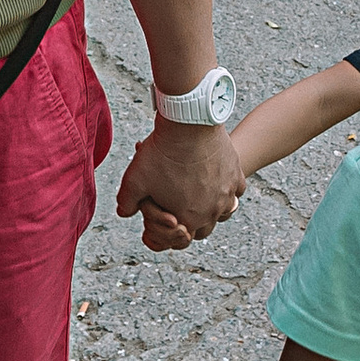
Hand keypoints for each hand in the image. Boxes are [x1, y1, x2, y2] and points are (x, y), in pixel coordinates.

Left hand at [115, 120, 242, 246]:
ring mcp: (228, 194)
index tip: (163, 210)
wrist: (189, 123)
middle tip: (179, 203)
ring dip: (211, 207)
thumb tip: (124, 212)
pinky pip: (235, 191)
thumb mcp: (134, 180)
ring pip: (223, 211)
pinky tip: (216, 180)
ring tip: (198, 193)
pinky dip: (227, 190)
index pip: (180, 237)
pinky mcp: (236, 175)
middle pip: (203, 228)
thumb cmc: (162, 153)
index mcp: (189, 219)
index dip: (169, 226)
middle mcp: (212, 211)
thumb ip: (126, 203)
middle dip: (190, 219)